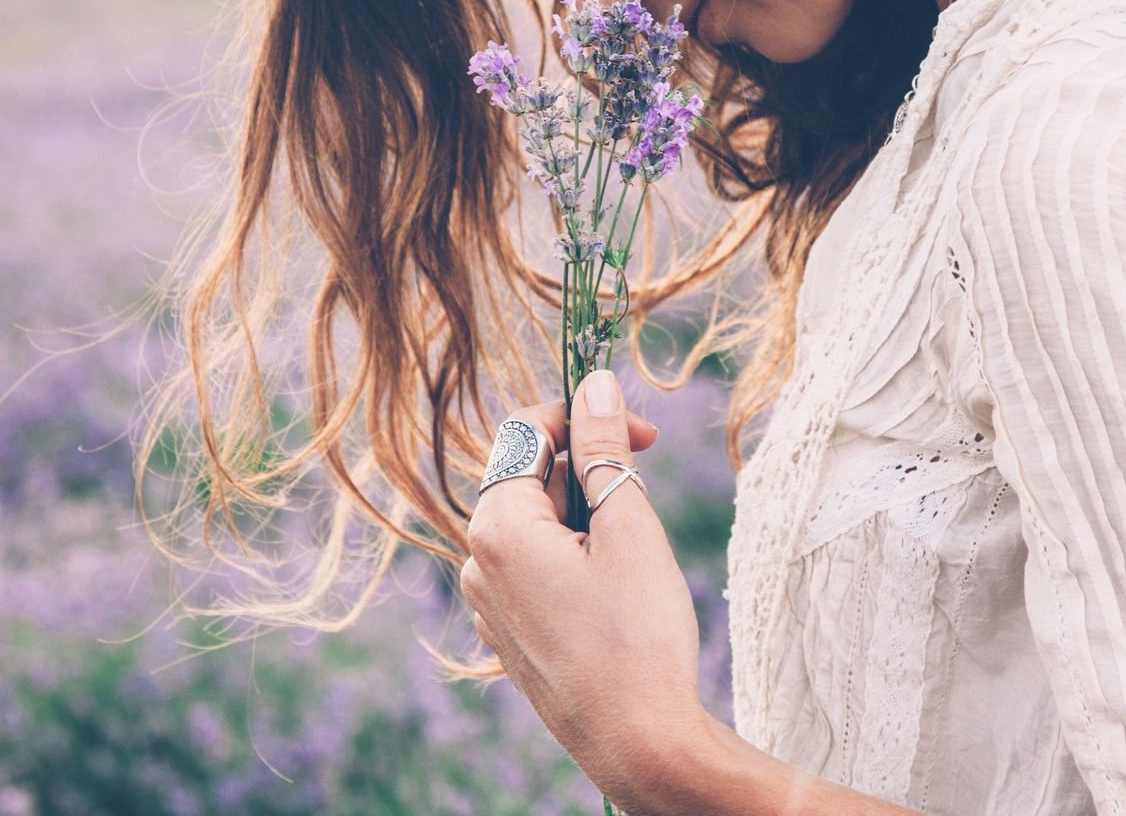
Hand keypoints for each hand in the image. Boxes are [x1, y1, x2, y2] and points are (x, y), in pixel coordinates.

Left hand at [460, 369, 709, 808]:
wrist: (637, 742)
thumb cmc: (637, 635)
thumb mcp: (628, 526)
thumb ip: (605, 448)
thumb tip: (596, 383)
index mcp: (497, 526)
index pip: (527, 432)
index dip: (586, 415)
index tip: (644, 431)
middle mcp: (477, 561)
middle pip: (530, 477)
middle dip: (588, 467)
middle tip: (647, 485)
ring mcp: (489, 603)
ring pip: (535, 524)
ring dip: (584, 514)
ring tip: (633, 549)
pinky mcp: (509, 634)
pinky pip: (534, 568)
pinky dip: (573, 556)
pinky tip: (613, 588)